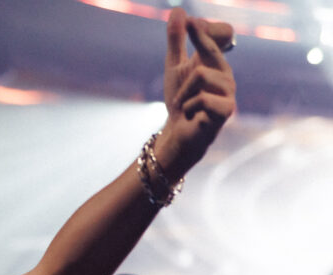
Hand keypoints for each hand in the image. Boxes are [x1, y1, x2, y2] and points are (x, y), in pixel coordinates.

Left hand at [159, 8, 235, 174]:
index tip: (192, 22)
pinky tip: (191, 115)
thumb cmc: (179, 101)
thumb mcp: (174, 67)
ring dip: (183, 92)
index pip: (222, 34)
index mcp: (216, 62)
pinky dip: (187, 107)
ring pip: (201, 75)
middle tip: (191, 25)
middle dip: (200, 37)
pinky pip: (201, 98)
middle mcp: (226, 73)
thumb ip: (176, 41)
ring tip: (184, 104)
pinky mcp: (226, 111)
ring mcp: (229, 92)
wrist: (177, 133)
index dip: (206, 27)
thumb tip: (178, 10)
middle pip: (214, 47)